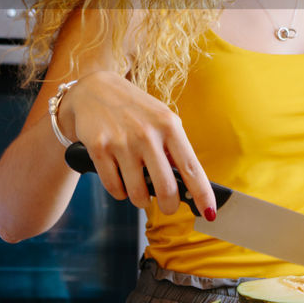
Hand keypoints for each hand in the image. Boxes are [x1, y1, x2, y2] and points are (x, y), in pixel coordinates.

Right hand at [58, 70, 216, 217]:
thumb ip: (174, 147)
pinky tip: (120, 180)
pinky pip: (114, 188)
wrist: (94, 89)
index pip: (191, 168)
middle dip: (169, 206)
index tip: (209, 213)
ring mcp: (122, 142)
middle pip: (166, 190)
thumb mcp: (161, 119)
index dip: (202, 194)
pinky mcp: (99, 148)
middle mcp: (147, 134)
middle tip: (167, 205)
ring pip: (138, 194)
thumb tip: (188, 184)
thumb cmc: (135, 109)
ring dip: (141, 200)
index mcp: (169, 126)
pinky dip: (119, 192)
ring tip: (139, 191)